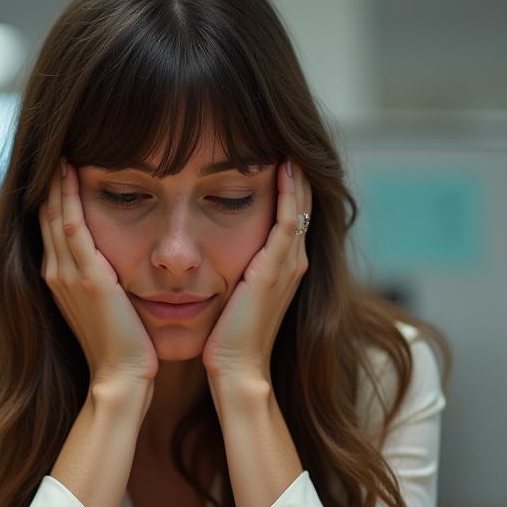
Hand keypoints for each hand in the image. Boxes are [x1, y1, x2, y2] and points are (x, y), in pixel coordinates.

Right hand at [39, 160, 157, 389]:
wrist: (121, 380)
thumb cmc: (123, 349)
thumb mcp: (108, 308)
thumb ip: (105, 283)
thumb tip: (117, 265)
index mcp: (59, 280)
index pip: (51, 226)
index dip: (53, 194)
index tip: (60, 164)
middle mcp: (55, 274)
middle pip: (46, 214)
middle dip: (49, 180)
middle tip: (53, 143)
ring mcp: (67, 275)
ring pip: (55, 214)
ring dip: (56, 180)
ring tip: (58, 147)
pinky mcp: (87, 278)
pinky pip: (73, 226)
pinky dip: (70, 196)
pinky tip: (72, 170)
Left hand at [202, 158, 309, 387]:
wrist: (236, 372)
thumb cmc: (226, 343)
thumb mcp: (232, 299)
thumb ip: (230, 274)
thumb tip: (204, 256)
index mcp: (282, 269)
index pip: (291, 214)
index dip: (286, 185)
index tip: (274, 151)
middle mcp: (293, 263)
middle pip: (302, 204)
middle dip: (296, 170)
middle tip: (287, 134)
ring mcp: (289, 265)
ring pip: (301, 206)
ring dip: (296, 173)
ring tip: (290, 139)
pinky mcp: (278, 270)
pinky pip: (290, 220)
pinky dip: (290, 192)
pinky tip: (284, 164)